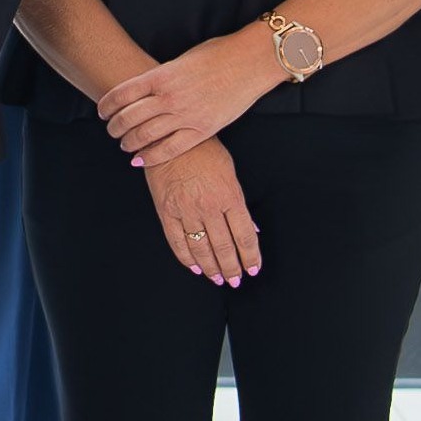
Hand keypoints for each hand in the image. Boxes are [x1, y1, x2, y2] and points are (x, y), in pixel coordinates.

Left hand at [98, 32, 281, 165]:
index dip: (106, 105)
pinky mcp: (202, 130)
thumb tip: (146, 90)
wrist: (250, 61)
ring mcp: (186, 115)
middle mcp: (169, 96)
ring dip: (129, 142)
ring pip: (145, 136)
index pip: (121, 94)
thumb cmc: (217, 55)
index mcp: (161, 75)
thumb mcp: (181, 59)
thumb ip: (162, 76)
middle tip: (111, 130)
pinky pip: (169, 149)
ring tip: (124, 144)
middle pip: (128, 118)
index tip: (102, 111)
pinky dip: (150, 157)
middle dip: (114, 127)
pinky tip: (140, 159)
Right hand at [144, 137, 258, 285]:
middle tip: (236, 280)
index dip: (250, 257)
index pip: (244, 236)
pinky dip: (187, 258)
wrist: (171, 139)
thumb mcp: (229, 173)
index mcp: (229, 196)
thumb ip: (239, 203)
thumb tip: (249, 229)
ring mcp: (186, 211)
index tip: (253, 269)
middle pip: (224, 247)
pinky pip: (177, 242)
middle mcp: (209, 207)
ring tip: (218, 279)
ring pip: (201, 249)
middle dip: (232, 268)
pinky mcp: (167, 212)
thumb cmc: (204, 151)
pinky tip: (196, 267)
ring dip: (212, 268)